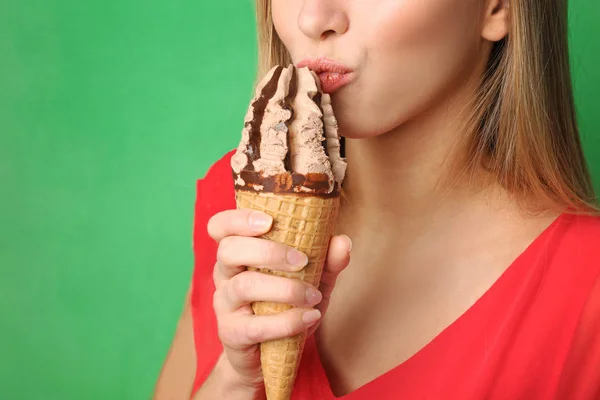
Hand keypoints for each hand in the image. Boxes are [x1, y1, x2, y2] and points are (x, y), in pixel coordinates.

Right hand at [206, 208, 351, 391]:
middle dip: (268, 252)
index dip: (237, 219)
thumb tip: (342, 241)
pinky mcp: (231, 334)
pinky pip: (254, 326)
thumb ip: (326, 261)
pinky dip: (287, 322)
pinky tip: (310, 318)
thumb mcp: (312, 280)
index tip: (268, 221)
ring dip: (284, 289)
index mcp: (238, 252)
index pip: (220, 227)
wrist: (271, 356)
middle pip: (228, 250)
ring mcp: (224, 305)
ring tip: (312, 295)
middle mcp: (225, 274)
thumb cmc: (286, 307)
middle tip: (302, 260)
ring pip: (243, 286)